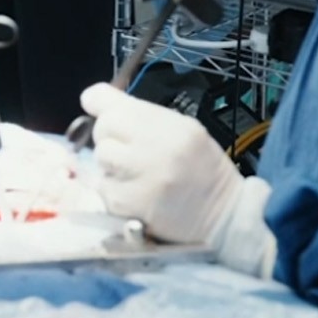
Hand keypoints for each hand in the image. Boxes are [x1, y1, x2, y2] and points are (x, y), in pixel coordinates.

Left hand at [80, 84, 274, 276]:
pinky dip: (113, 190)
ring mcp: (142, 178)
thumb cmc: (203, 169)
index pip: (114, 103)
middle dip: (109, 135)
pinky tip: (133, 192)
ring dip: (110, 164)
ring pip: (101, 158)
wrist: (225, 216)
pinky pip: (104, 189)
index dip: (98, 102)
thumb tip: (96, 101)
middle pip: (104, 128)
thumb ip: (145, 117)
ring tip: (130, 172)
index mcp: (171, 125)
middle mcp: (155, 148)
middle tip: (125, 147)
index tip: (93, 104)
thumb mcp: (184, 130)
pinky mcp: (131, 206)